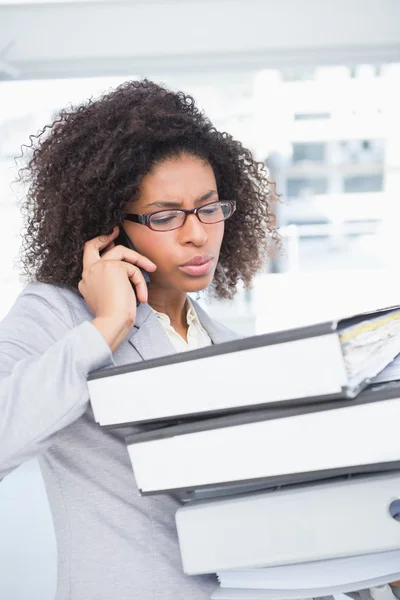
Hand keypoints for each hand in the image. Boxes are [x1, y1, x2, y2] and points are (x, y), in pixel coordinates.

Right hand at [79, 226, 156, 350]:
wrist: (112, 323)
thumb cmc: (113, 317)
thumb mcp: (109, 297)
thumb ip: (110, 283)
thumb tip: (125, 271)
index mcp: (85, 281)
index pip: (89, 261)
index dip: (97, 249)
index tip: (108, 244)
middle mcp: (88, 272)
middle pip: (91, 246)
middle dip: (103, 237)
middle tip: (115, 231)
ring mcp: (98, 267)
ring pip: (120, 253)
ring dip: (138, 260)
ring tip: (151, 268)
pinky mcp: (113, 267)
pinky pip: (133, 268)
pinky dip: (141, 282)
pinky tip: (142, 297)